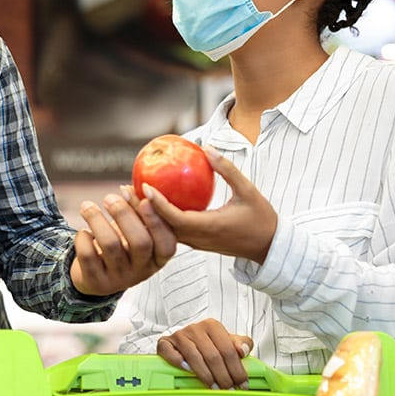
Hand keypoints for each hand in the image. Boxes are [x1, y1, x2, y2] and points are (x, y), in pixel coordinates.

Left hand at [69, 189, 176, 296]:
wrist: (95, 276)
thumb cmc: (120, 246)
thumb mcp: (133, 233)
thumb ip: (137, 214)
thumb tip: (129, 189)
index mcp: (157, 258)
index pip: (167, 244)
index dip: (157, 221)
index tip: (145, 198)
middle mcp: (142, 271)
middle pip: (140, 242)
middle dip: (124, 214)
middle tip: (109, 198)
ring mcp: (120, 279)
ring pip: (111, 245)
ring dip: (97, 219)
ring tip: (86, 206)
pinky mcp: (97, 282)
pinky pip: (88, 256)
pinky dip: (83, 238)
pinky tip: (84, 232)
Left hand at [141, 147, 277, 262]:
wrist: (270, 247)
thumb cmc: (261, 218)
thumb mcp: (248, 190)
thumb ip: (227, 170)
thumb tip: (207, 148)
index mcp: (209, 227)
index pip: (175, 218)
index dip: (157, 205)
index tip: (144, 187)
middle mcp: (198, 238)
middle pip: (161, 227)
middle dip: (141, 210)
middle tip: (124, 190)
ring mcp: (196, 243)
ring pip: (164, 232)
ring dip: (146, 216)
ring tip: (129, 197)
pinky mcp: (197, 243)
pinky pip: (172, 232)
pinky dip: (158, 220)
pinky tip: (150, 204)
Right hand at [157, 319, 254, 389]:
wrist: (185, 337)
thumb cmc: (208, 342)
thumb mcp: (227, 340)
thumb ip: (242, 343)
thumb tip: (243, 351)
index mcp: (212, 326)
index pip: (228, 350)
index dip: (237, 369)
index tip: (242, 383)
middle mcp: (195, 328)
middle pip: (213, 356)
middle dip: (223, 376)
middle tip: (229, 389)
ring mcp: (179, 335)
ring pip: (195, 357)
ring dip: (206, 376)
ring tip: (214, 388)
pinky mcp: (165, 343)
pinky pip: (170, 353)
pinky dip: (179, 363)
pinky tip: (188, 371)